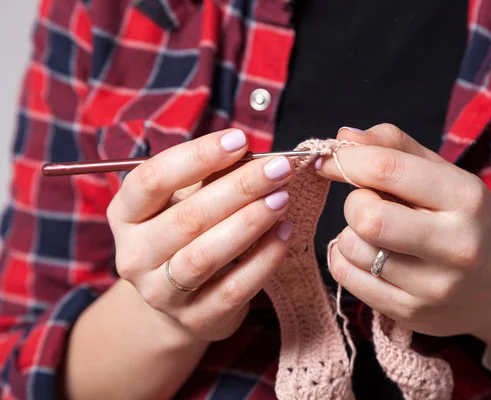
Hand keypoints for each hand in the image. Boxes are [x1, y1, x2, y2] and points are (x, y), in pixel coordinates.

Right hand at [106, 128, 294, 341]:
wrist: (180, 300)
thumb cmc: (186, 235)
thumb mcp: (183, 201)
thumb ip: (209, 177)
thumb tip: (254, 154)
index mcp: (126, 215)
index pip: (152, 180)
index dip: (198, 156)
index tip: (240, 139)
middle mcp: (135, 255)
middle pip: (187, 218)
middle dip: (239, 188)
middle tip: (278, 168)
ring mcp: (162, 293)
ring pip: (206, 255)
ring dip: (250, 222)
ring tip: (282, 198)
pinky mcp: (196, 318)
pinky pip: (234, 288)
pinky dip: (263, 259)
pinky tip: (284, 233)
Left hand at [318, 124, 490, 366]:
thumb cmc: (469, 222)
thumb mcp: (446, 176)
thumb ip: (396, 148)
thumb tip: (344, 137)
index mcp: (465, 198)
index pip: (388, 170)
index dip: (348, 160)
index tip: (330, 159)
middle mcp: (455, 245)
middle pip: (368, 217)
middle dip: (354, 203)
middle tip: (367, 203)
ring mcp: (433, 287)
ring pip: (354, 249)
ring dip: (349, 233)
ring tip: (374, 233)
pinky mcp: (412, 313)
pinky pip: (348, 279)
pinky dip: (344, 259)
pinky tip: (366, 254)